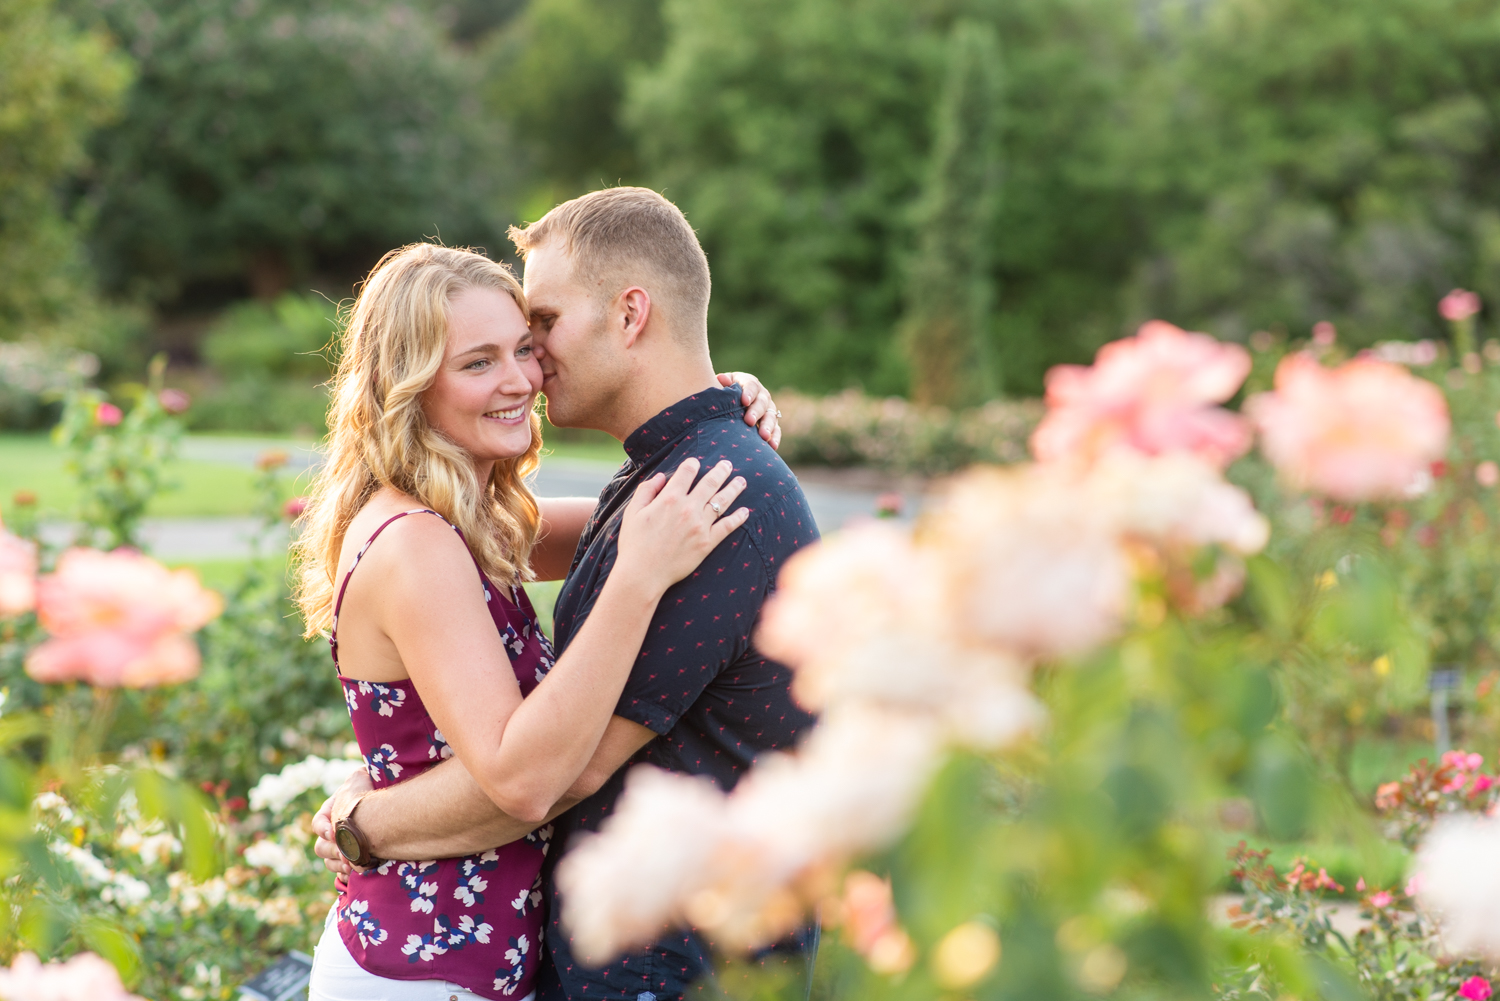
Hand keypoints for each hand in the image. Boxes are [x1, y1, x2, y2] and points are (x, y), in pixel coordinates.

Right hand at [312, 768, 373, 876]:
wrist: (395, 809)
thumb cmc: (377, 790)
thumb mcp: (366, 778)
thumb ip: (357, 777)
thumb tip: (361, 775)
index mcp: (332, 813)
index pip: (318, 823)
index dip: (323, 828)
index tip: (334, 832)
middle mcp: (334, 832)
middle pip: (322, 847)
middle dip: (334, 851)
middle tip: (348, 854)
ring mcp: (343, 848)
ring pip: (330, 862)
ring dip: (340, 865)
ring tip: (354, 865)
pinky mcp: (353, 862)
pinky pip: (341, 875)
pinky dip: (347, 876)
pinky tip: (356, 874)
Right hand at [615, 457, 749, 594]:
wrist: (643, 574)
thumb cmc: (634, 543)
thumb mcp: (633, 512)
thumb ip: (647, 490)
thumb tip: (662, 476)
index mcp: (669, 498)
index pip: (687, 472)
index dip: (692, 464)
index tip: (695, 463)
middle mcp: (688, 508)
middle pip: (710, 482)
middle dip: (721, 471)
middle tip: (728, 464)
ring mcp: (700, 526)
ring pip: (722, 501)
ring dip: (734, 488)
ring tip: (742, 481)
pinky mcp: (707, 543)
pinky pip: (727, 527)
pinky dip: (738, 518)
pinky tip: (745, 511)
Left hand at [718, 372, 782, 450]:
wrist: (729, 405)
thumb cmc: (723, 394)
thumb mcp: (722, 386)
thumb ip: (723, 384)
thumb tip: (720, 379)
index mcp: (749, 383)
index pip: (751, 386)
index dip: (749, 393)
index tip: (744, 401)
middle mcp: (762, 395)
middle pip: (762, 402)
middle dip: (756, 412)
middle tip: (749, 421)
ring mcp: (768, 409)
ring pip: (771, 416)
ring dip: (768, 426)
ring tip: (763, 436)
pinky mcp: (772, 423)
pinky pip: (776, 430)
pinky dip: (775, 437)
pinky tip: (772, 446)